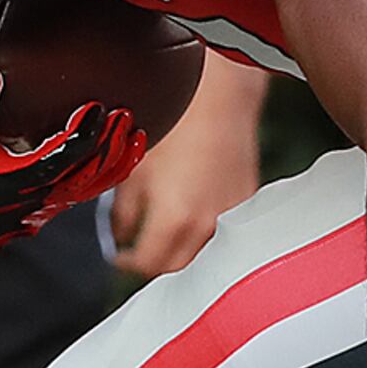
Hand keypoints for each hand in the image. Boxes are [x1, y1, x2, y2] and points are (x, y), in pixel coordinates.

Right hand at [0, 62, 150, 250]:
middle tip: (124, 114)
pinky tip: (134, 145)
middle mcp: (35, 194)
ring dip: (118, 159)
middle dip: (107, 145)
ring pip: (94, 185)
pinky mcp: (57, 204)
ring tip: (137, 130)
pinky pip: (93, 190)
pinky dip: (115, 170)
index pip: (56, 158)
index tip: (95, 108)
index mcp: (10, 175)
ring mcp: (49, 202)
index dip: (80, 136)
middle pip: (85, 173)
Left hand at [110, 68, 261, 276]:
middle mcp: (205, 226)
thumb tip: (121, 232)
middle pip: (177, 269)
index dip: (128, 263)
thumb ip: (124, 211)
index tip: (120, 256)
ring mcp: (230, 218)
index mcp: (174, 219)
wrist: (219, 98)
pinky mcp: (246, 205)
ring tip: (166, 240)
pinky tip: (194, 222)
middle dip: (154, 265)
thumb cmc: (178, 125)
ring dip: (182, 255)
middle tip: (139, 252)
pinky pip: (224, 235)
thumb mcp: (136, 169)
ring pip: (203, 257)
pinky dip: (206, 237)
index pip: (148, 265)